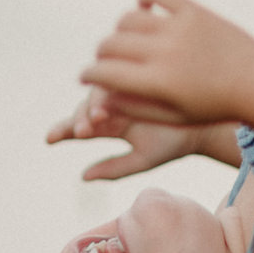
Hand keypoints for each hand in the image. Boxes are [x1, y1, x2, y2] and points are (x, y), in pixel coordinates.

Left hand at [47, 87, 208, 179]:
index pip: (81, 125)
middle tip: (78, 132)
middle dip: (78, 119)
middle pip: (85, 108)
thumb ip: (114, 169)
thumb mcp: (143, 160)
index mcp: (111, 124)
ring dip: (93, 105)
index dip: (63, 130)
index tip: (49, 139)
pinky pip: (118, 77)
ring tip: (95, 120)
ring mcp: (125, 88)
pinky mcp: (138, 76)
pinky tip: (109, 104)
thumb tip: (82, 177)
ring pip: (98, 92)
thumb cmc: (174, 145)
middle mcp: (114, 105)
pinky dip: (110, 90)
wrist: (204, 126)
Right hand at [80, 0, 253, 127]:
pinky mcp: (193, 10)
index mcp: (157, 84)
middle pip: (110, 45)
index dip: (88, 76)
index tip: (85, 77)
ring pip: (129, 19)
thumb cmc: (214, 107)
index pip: (104, 75)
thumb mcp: (172, 117)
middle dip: (100, 56)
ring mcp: (179, 27)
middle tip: (104, 62)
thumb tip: (101, 96)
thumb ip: (134, 106)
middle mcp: (165, 53)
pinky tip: (145, 12)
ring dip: (120, 31)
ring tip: (126, 42)